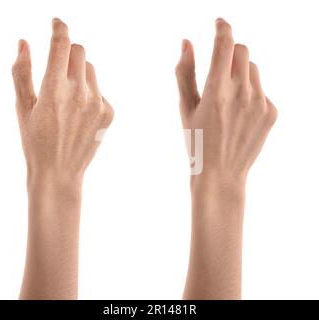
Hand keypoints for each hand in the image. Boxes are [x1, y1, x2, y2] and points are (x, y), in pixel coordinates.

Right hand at [12, 18, 113, 183]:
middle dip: (68, 54)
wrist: (60, 171)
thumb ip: (21, 72)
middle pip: (80, 52)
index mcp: (55, 89)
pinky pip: (101, 90)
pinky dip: (90, 93)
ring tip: (68, 98)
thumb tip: (25, 43)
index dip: (59, 28)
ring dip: (79, 74)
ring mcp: (98, 103)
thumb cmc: (35, 140)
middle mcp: (80, 93)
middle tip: (59, 69)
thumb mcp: (22, 106)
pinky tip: (80, 113)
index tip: (57, 23)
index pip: (62, 45)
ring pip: (91, 70)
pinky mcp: (109, 113)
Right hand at [176, 18, 276, 189]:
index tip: (219, 22)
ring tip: (228, 99)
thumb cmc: (197, 142)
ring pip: (253, 69)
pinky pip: (263, 89)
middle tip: (219, 72)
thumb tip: (186, 43)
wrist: (221, 174)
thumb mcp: (185, 108)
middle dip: (229, 53)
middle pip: (242, 51)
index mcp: (217, 90)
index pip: (225, 44)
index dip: (222, 27)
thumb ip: (185, 73)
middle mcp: (242, 93)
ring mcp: (260, 103)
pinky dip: (251, 92)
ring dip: (240, 73)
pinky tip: (240, 114)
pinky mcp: (272, 112)